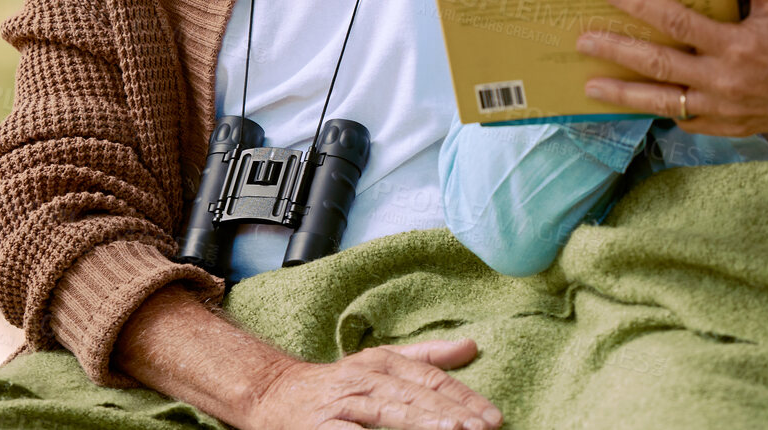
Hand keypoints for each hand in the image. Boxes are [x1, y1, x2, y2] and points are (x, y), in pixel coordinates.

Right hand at [252, 340, 502, 429]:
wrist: (273, 394)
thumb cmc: (336, 385)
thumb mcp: (380, 364)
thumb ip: (427, 358)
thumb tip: (471, 345)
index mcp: (383, 363)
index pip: (432, 380)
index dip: (464, 398)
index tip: (493, 417)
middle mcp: (365, 379)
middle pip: (416, 397)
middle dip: (451, 414)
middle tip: (482, 428)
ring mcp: (343, 404)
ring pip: (388, 412)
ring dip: (421, 423)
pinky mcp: (321, 427)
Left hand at [578, 0, 767, 137]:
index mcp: (735, 45)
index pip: (677, 23)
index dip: (641, 6)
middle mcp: (723, 81)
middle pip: (657, 65)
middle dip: (616, 51)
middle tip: (582, 40)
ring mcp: (722, 110)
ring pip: (662, 102)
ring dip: (623, 94)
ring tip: (589, 86)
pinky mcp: (726, 128)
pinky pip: (684, 121)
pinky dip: (659, 111)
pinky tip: (636, 102)